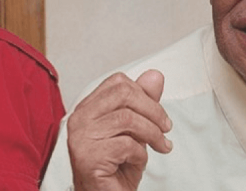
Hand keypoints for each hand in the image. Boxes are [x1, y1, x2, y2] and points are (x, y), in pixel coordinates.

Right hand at [67, 70, 171, 190]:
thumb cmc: (117, 168)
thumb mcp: (135, 131)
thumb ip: (143, 102)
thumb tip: (155, 75)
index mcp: (87, 108)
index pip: (117, 83)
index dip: (144, 94)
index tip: (158, 114)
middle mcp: (80, 118)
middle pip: (123, 93)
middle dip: (153, 110)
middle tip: (165, 128)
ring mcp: (81, 137)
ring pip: (128, 118)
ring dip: (152, 134)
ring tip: (161, 146)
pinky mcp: (88, 157)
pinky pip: (126, 145)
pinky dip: (140, 155)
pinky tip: (137, 163)